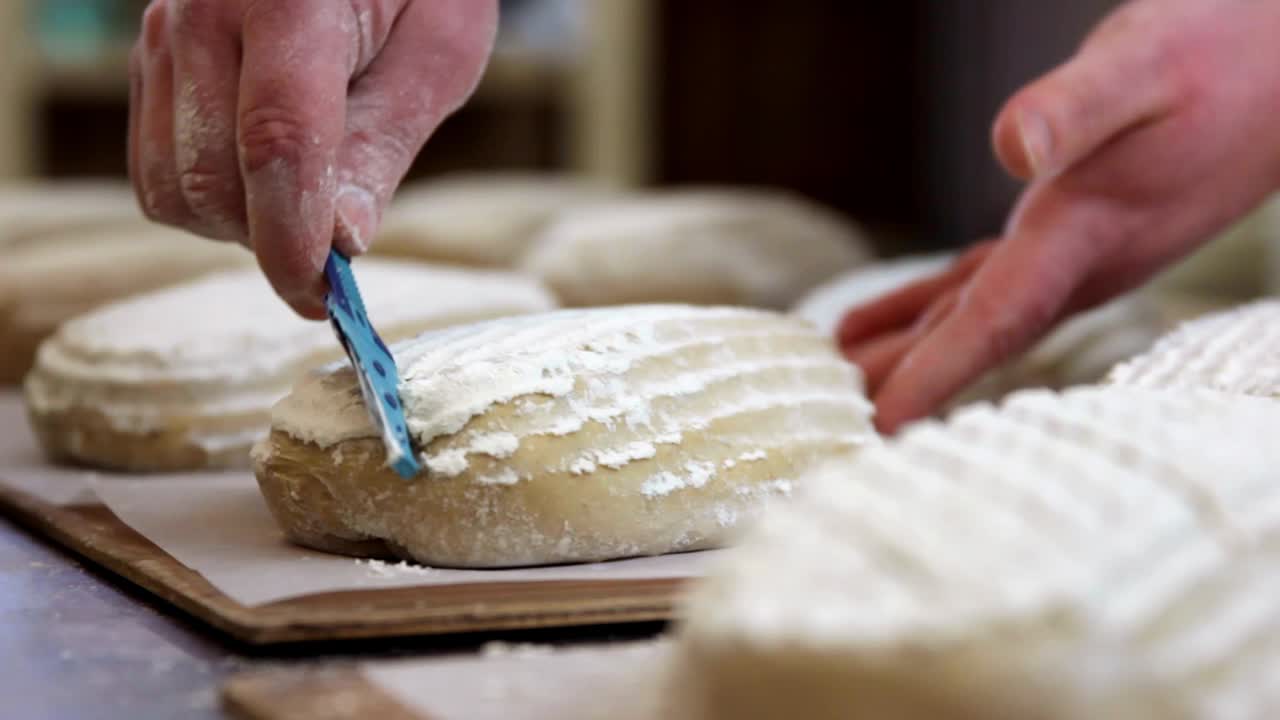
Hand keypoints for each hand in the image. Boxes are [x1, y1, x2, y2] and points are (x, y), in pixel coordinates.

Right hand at [128, 0, 497, 316]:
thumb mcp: (438, 53)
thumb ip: (384, 145)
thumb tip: (341, 242)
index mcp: (288, 0)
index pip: (276, 142)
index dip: (294, 237)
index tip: (322, 296)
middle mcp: (201, 10)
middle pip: (212, 179)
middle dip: (273, 238)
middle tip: (335, 248)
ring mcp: (162, 32)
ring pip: (172, 186)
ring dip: (239, 224)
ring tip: (305, 196)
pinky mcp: (148, 58)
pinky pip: (156, 168)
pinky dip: (209, 199)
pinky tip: (264, 176)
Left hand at [839, 0, 1279, 432]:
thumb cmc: (1227, 51)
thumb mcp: (1145, 63)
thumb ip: (1077, 107)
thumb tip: (1011, 148)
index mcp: (1089, 230)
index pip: (997, 319)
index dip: (937, 374)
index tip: (879, 427)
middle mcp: (1083, 260)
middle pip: (975, 339)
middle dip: (906, 384)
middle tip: (830, 428)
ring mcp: (1082, 251)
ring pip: (976, 317)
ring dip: (907, 353)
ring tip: (836, 384)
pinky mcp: (1077, 228)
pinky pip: (987, 284)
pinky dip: (929, 307)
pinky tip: (884, 322)